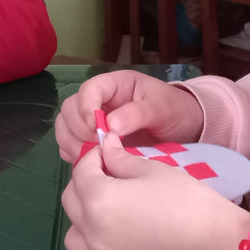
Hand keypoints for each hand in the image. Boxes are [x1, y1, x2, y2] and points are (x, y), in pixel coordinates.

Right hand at [55, 70, 202, 161]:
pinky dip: (74, 155)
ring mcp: (92, 121)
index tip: (95, 126)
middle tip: (98, 146)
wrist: (183, 129)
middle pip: (70, 108)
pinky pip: (70, 145)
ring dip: (72, 142)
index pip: (89, 89)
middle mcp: (99, 101)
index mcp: (115, 85)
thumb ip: (137, 113)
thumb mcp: (161, 108)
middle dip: (78, 128)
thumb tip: (110, 126)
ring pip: (65, 127)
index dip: (86, 106)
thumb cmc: (174, 110)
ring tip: (93, 157)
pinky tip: (91, 163)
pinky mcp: (92, 141)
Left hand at [61, 131, 249, 249]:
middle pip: (71, 202)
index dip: (94, 156)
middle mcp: (92, 234)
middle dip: (85, 183)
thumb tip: (105, 145)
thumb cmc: (187, 201)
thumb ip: (121, 159)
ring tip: (108, 209)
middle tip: (109, 175)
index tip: (108, 151)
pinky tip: (114, 242)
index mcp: (99, 200)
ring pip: (74, 238)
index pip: (81, 172)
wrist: (217, 247)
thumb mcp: (153, 170)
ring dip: (83, 219)